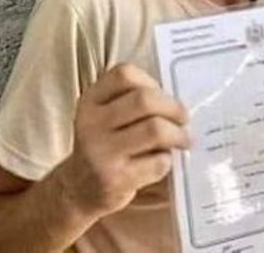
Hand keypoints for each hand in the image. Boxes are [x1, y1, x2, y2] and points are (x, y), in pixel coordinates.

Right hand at [57, 64, 191, 216]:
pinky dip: (168, 160)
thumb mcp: (106, 117)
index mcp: (90, 101)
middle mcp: (91, 123)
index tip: (162, 95)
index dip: (151, 81)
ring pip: (155, 130)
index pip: (124, 74)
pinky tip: (162, 162)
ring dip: (178, 134)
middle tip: (184, 118)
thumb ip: (133, 102)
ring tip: (182, 140)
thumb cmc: (105, 145)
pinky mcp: (116, 179)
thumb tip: (177, 102)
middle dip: (173, 108)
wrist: (79, 189)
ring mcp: (102, 152)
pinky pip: (157, 162)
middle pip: (145, 100)